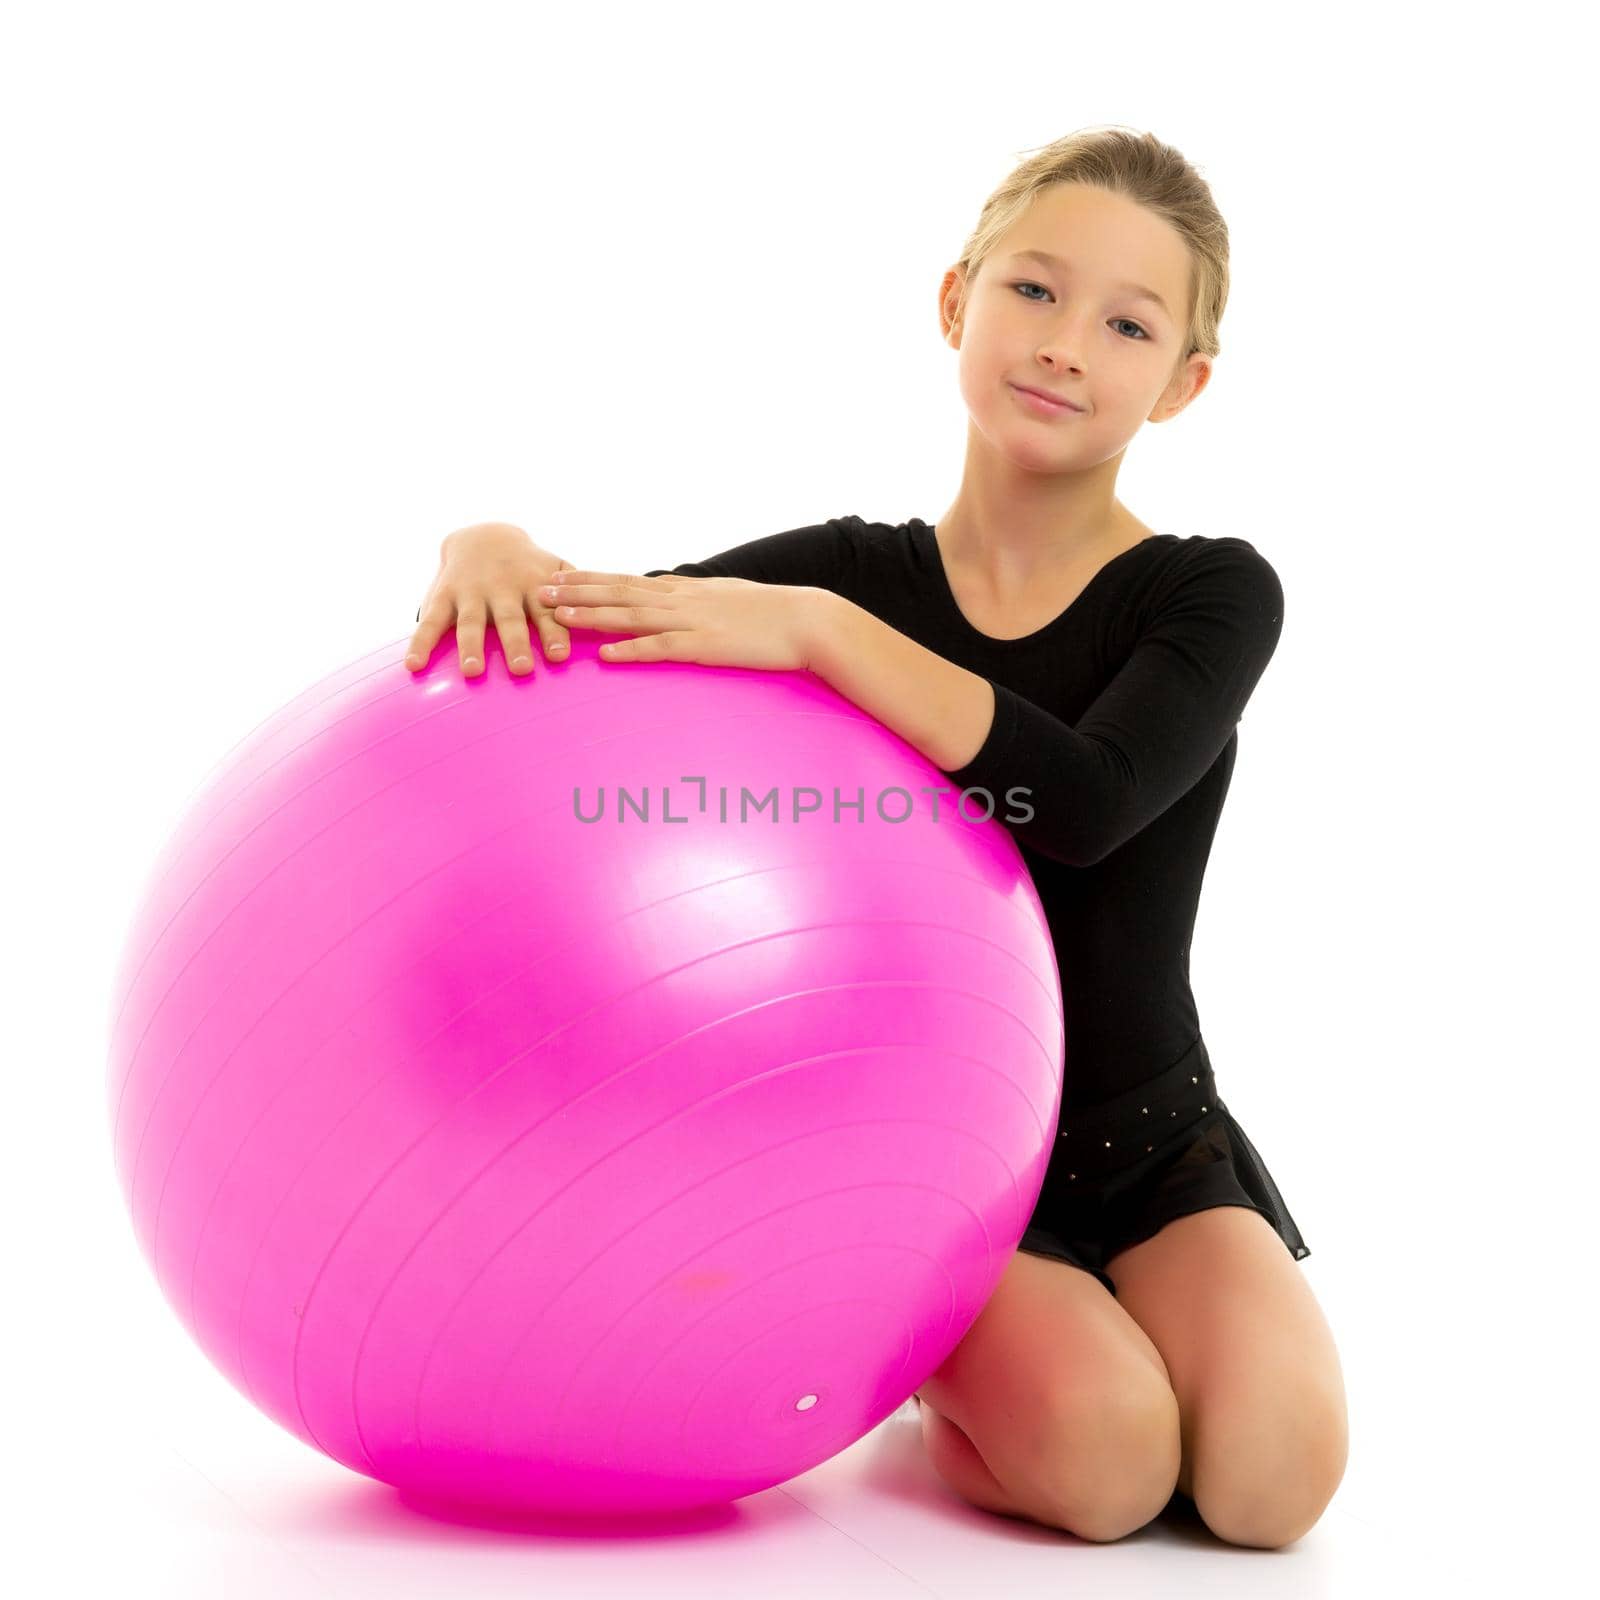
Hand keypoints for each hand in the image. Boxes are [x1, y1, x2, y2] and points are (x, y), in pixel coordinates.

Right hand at [407, 522, 579, 677]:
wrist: (483, 535)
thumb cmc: (529, 566)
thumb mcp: (556, 569)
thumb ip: (580, 590)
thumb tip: (614, 611)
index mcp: (534, 586)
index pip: (547, 612)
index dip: (554, 633)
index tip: (559, 656)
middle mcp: (503, 589)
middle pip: (510, 619)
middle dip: (516, 642)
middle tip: (522, 669)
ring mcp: (471, 592)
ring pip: (470, 622)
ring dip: (471, 646)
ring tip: (472, 671)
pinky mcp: (443, 595)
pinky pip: (430, 622)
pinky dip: (421, 644)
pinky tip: (413, 667)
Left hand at [536, 570, 831, 673]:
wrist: (809, 620)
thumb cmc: (773, 614)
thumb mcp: (728, 597)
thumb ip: (697, 598)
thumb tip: (672, 595)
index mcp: (686, 590)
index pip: (628, 580)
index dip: (590, 578)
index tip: (558, 576)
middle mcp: (681, 600)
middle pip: (618, 591)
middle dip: (576, 591)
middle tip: (538, 590)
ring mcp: (692, 622)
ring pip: (631, 615)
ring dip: (591, 615)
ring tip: (556, 615)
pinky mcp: (706, 646)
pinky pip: (661, 649)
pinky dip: (632, 651)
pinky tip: (606, 656)